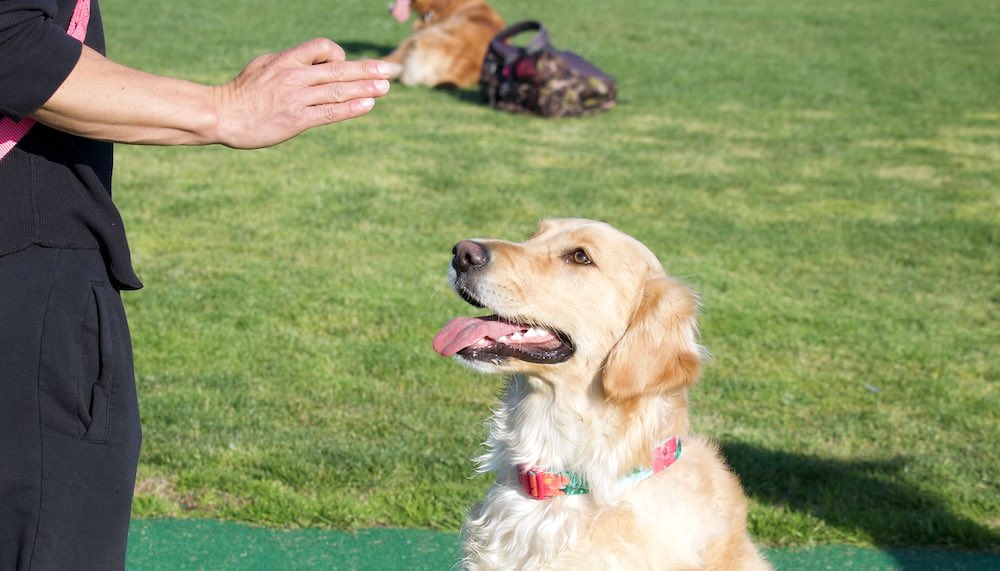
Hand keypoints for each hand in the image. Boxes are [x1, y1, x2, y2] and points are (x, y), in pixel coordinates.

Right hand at [213, 38, 392, 148]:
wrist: (222, 115)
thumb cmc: (241, 92)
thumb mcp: (263, 66)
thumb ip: (288, 63)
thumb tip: (310, 63)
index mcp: (286, 60)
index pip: (322, 47)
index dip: (339, 54)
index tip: (347, 65)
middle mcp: (294, 76)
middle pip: (338, 69)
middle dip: (367, 69)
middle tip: (390, 70)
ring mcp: (296, 98)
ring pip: (338, 90)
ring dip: (366, 88)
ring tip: (386, 87)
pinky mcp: (296, 120)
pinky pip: (330, 112)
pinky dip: (351, 108)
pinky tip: (368, 105)